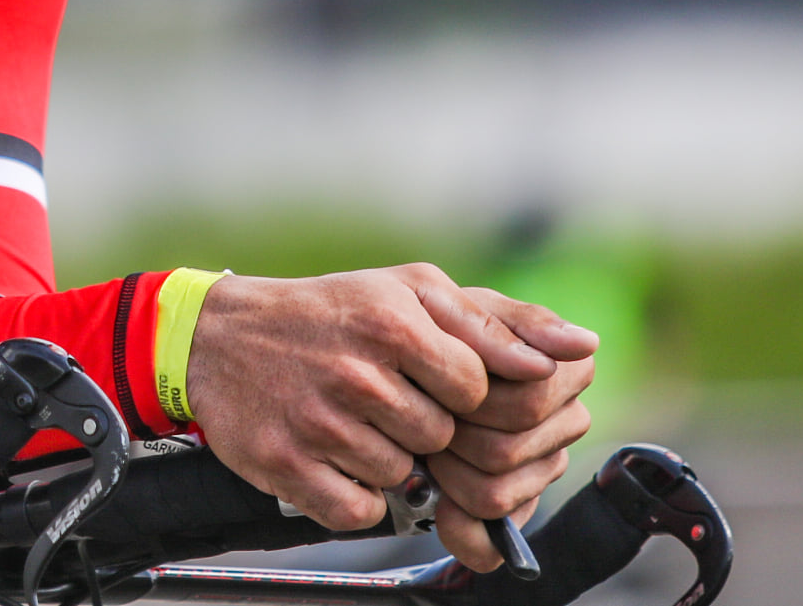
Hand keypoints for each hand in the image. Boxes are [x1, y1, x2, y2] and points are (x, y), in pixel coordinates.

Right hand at [183, 265, 570, 533]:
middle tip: (383, 398)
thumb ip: (497, 319)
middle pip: (441, 438)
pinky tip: (334, 456)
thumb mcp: (410, 289)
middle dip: (423, 425)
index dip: (460, 391)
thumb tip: (583, 346)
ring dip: (388, 459)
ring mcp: (320, 424)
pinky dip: (354, 495)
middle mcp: (357, 373)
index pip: (477, 389)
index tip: (428, 376)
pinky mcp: (288, 467)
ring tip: (353, 421)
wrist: (219, 337)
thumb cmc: (330, 311)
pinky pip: (360, 512)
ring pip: (403, 478)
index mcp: (393, 323)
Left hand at [426, 289, 596, 570]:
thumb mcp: (459, 311)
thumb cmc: (430, 334)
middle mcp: (566, 423)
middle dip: (455, 434)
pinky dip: (459, 529)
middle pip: (506, 451)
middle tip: (428, 415)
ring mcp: (544, 470)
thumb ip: (515, 325)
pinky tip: (439, 503)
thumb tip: (585, 343)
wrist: (391, 371)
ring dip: (448, 473)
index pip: (527, 404)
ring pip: (494, 495)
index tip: (442, 381)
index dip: (473, 399)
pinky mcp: (518, 512)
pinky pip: (492, 544)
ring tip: (430, 446)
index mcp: (565, 372)